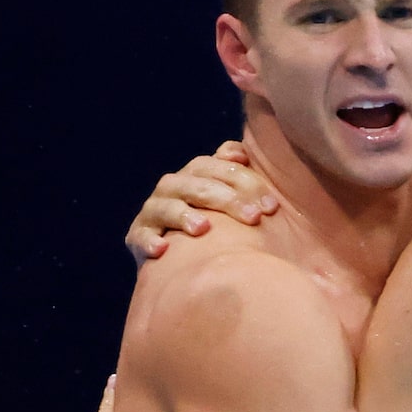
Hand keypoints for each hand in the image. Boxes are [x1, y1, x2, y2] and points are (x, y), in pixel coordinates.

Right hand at [125, 143, 276, 261]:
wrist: (189, 258)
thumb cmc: (223, 224)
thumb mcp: (235, 198)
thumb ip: (239, 173)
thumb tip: (239, 153)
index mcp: (198, 174)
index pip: (218, 167)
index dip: (245, 182)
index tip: (272, 207)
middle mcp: (174, 188)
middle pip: (196, 185)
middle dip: (226, 199)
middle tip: (253, 218)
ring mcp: (155, 210)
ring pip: (166, 206)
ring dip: (184, 215)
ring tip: (203, 228)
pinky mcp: (139, 235)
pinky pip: (141, 236)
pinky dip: (149, 240)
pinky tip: (162, 249)